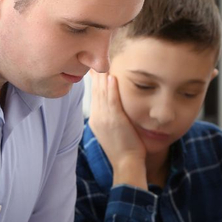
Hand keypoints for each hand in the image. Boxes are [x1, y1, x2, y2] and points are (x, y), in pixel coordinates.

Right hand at [88, 69, 146, 188]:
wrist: (126, 164)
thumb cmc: (125, 149)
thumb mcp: (113, 132)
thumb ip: (112, 118)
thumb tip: (115, 108)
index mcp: (97, 120)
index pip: (94, 95)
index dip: (95, 81)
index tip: (95, 68)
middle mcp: (98, 118)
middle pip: (95, 91)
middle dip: (95, 74)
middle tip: (94, 57)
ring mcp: (105, 119)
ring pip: (101, 93)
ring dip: (102, 76)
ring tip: (102, 61)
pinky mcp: (115, 120)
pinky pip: (111, 100)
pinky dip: (110, 88)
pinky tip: (111, 76)